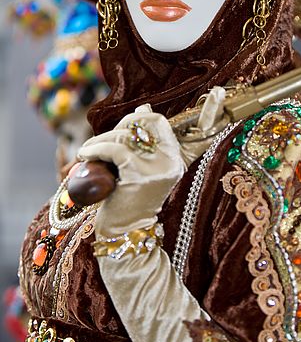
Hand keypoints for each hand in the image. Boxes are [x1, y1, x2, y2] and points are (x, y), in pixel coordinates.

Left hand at [77, 105, 184, 236]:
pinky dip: (95, 149)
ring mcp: (156, 169)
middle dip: (116, 128)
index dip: (135, 118)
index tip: (119, 131)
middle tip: (99, 143)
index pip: (157, 121)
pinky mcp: (138, 177)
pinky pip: (115, 150)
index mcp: (174, 158)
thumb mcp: (141, 168)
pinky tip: (85, 156)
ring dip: (100, 140)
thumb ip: (144, 142)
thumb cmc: (130, 199)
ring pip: (124, 137)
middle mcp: (170, 161)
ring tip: (87, 152)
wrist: (125, 234)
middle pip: (141, 124)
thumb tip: (143, 108)